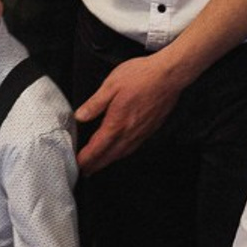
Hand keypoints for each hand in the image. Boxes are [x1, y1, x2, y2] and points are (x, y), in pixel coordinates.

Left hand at [75, 52, 184, 174]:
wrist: (169, 75)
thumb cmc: (142, 76)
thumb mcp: (111, 85)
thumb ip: (95, 103)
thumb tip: (80, 116)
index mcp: (116, 123)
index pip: (97, 147)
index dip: (86, 158)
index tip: (77, 163)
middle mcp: (130, 131)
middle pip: (110, 155)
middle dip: (96, 164)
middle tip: (86, 171)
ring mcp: (142, 131)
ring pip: (123, 152)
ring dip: (110, 160)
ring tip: (101, 164)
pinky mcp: (151, 128)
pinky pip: (135, 146)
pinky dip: (124, 152)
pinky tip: (122, 149)